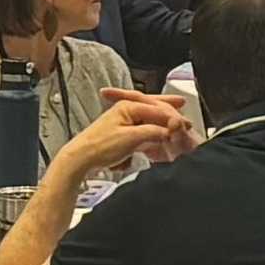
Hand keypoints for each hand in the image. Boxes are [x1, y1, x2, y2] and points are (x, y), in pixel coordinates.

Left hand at [53, 88, 194, 189]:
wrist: (80, 159)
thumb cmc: (99, 146)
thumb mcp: (131, 138)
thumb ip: (152, 132)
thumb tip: (168, 131)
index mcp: (127, 107)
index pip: (156, 108)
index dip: (172, 116)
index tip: (185, 125)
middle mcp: (124, 112)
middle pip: (152, 108)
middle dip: (167, 108)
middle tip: (182, 104)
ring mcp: (122, 123)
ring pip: (147, 121)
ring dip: (160, 123)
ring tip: (175, 124)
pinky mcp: (120, 136)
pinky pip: (140, 132)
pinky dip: (150, 134)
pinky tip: (157, 138)